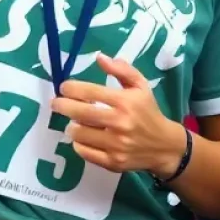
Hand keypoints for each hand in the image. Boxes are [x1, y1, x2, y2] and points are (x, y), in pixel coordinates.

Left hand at [51, 53, 184, 176]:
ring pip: (79, 134)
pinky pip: (84, 152)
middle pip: (80, 114)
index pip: (92, 92)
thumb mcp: (141, 86)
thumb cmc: (148, 111)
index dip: (73, 89)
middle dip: (63, 106)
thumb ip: (121, 70)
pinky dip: (79, 143)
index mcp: (126, 101)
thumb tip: (99, 57)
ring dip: (72, 126)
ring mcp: (115, 145)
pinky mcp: (111, 162)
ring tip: (74, 122)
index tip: (63, 87)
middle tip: (56, 103)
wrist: (163, 145)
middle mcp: (120, 123)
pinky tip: (82, 137)